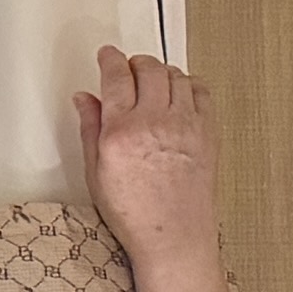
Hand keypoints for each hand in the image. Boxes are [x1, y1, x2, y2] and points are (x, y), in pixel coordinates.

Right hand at [78, 48, 223, 274]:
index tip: (107, 55)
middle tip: (129, 68)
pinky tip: (179, 95)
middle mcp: (155, 121)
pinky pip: (201, 91)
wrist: (173, 236)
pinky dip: (189, 85)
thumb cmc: (134, 214)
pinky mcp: (207, 131)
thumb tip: (85, 99)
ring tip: (153, 82)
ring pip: (176, 76)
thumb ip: (90, 129)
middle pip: (149, 68)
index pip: (116, 77)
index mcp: (122, 132)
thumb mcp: (96, 173)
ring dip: (162, 72)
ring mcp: (185, 125)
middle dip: (136, 62)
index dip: (110, 59)